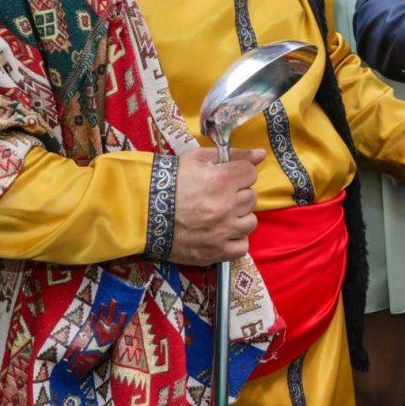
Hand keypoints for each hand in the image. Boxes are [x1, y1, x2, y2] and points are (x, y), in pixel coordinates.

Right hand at [169, 145, 262, 265]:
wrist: (142, 213)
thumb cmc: (170, 182)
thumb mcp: (197, 158)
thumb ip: (232, 154)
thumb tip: (261, 154)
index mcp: (222, 180)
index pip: (251, 173)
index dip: (239, 174)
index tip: (226, 178)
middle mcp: (227, 206)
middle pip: (251, 197)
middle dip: (238, 194)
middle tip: (219, 196)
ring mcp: (222, 231)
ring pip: (250, 222)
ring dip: (238, 217)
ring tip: (220, 215)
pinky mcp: (216, 252)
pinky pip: (242, 247)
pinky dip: (235, 240)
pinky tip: (221, 233)